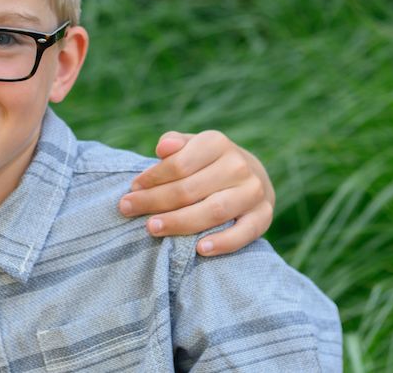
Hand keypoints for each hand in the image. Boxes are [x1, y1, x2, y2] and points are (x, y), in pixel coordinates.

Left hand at [118, 130, 274, 255]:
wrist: (252, 177)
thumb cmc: (208, 163)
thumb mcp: (192, 146)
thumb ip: (175, 143)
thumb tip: (162, 148)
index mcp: (217, 143)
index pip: (179, 163)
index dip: (153, 177)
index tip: (132, 189)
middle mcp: (239, 165)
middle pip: (190, 188)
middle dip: (155, 201)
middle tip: (128, 209)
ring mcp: (253, 192)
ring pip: (214, 211)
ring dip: (181, 222)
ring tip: (152, 228)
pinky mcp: (264, 217)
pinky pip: (245, 233)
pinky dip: (224, 242)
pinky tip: (200, 249)